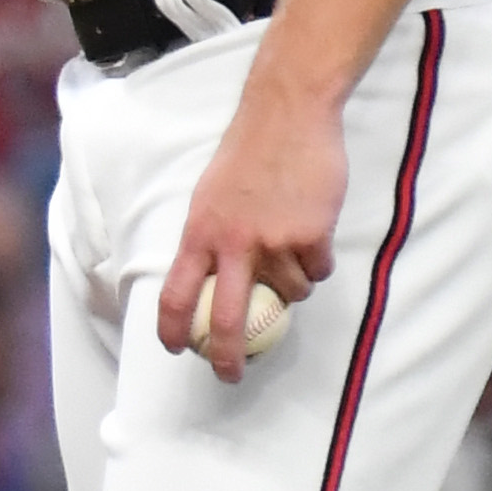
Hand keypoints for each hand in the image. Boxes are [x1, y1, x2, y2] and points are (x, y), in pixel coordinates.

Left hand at [159, 89, 344, 380]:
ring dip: (294, 285)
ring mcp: (274, 242)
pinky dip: (319, 261)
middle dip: (227, 357)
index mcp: (199, 234)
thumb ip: (212, 239)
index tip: (177, 349)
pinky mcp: (311, 237)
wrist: (286, 116)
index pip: (175, 294)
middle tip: (230, 374)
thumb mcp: (211, 197)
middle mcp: (232, 244)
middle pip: (226, 320)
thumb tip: (212, 280)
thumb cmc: (248, 155)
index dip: (172, 330)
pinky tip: (315, 230)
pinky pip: (318, 271)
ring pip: (289, 294)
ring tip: (294, 247)